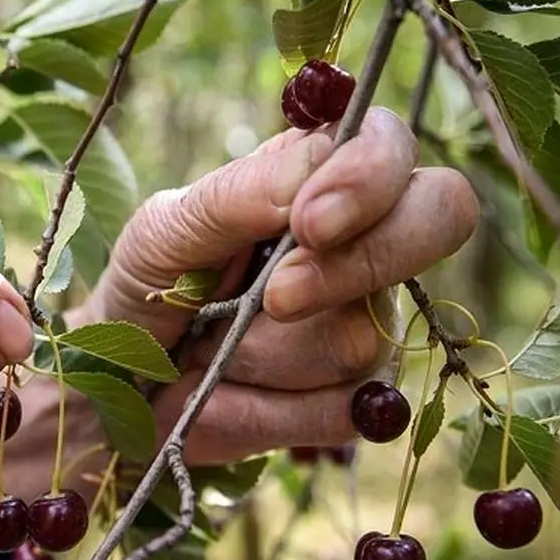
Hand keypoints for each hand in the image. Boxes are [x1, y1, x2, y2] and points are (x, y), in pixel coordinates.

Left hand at [82, 107, 478, 461]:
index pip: (392, 149)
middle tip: (274, 298)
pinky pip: (340, 409)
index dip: (370, 180)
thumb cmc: (149, 282)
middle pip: (439, 220)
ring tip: (206, 349)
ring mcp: (366, 323)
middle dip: (356, 266)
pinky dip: (262, 409)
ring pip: (362, 338)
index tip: (307, 222)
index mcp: (316, 179)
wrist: (120, 382)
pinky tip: (219, 396)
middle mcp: (361, 244)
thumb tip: (319, 157)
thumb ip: (238, 194)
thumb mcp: (166, 228)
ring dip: (262, 354)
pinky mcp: (352, 400)